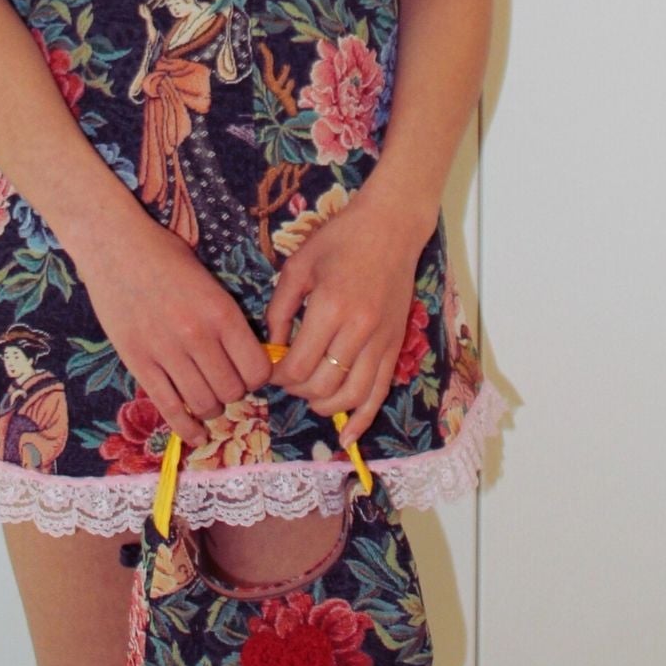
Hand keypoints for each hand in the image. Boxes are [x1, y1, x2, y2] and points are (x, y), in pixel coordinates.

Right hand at [73, 208, 272, 449]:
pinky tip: (193, 433)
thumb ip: (226, 317)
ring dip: (210, 408)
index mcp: (222, 311)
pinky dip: (185, 428)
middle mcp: (197, 335)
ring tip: (207, 400)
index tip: (248, 372)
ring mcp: (165, 351)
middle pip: (232, 391)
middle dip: (233, 393)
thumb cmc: (164, 255)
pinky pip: (168, 408)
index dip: (257, 377)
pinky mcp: (138, 362)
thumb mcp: (208, 280)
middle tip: (224, 383)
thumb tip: (245, 357)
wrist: (114, 245)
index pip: (257, 369)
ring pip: (203, 404)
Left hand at [265, 184, 435, 447]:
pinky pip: (379, 392)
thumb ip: (280, 308)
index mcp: (330, 308)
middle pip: (322, 386)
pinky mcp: (395, 345)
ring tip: (309, 397)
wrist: (391, 227)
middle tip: (287, 380)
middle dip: (298, 392)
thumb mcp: (298, 266)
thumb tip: (271, 345)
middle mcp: (358, 330)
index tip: (270, 370)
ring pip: (350, 396)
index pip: (299, 365)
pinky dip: (362, 419)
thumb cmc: (340, 240)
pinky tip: (348, 438)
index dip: (279, 377)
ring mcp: (381, 341)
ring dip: (324, 406)